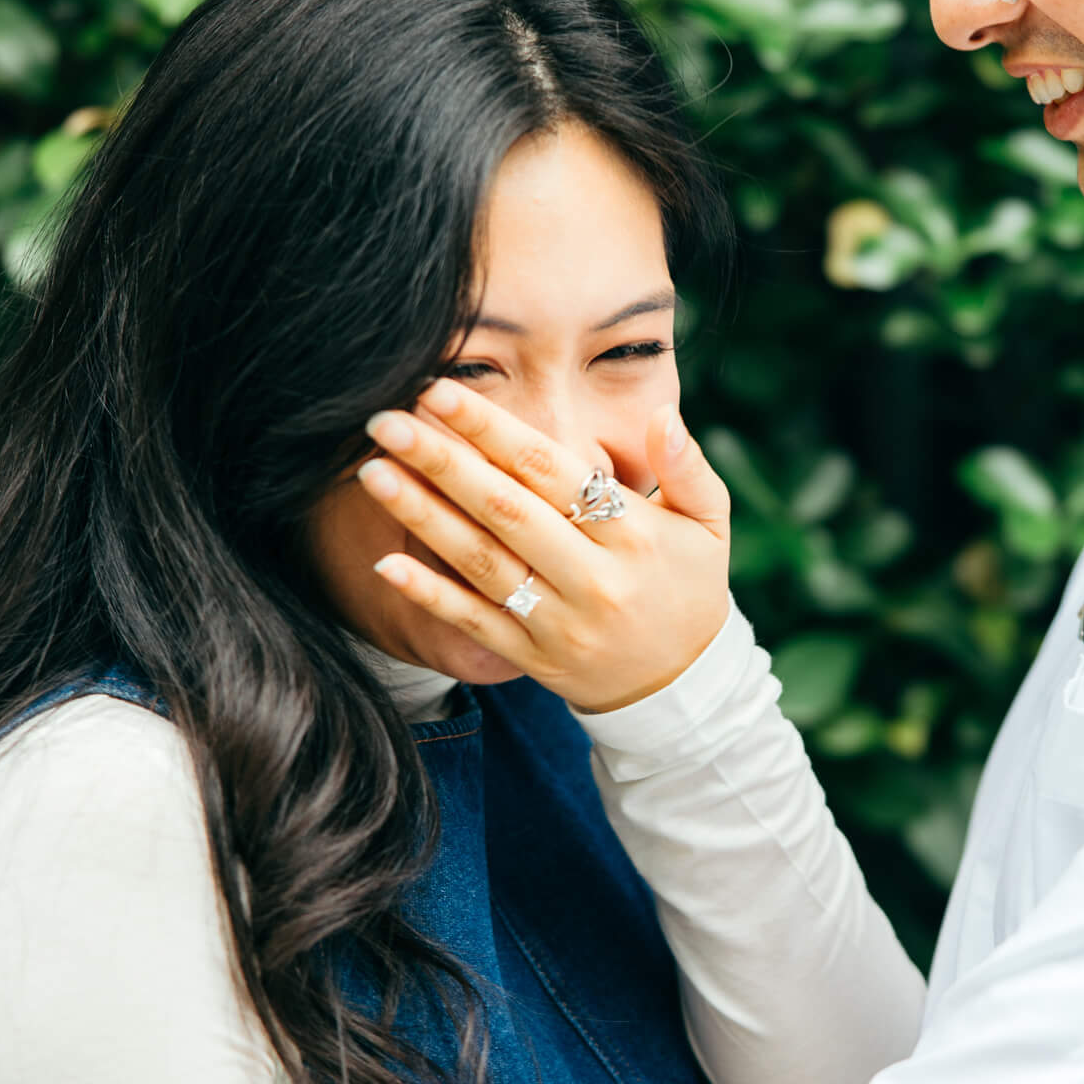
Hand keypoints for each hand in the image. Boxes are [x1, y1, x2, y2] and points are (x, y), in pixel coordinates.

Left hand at [358, 382, 731, 710]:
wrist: (682, 691)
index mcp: (634, 538)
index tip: (441, 393)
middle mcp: (593, 581)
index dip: (493, 430)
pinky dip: (428, 594)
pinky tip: (384, 562)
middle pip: (506, 511)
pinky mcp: (531, 658)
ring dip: (422, 516)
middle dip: (441, 461)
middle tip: (386, 420)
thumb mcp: (710, 525)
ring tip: (373, 472)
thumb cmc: (690, 588)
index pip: (553, 472)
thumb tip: (660, 414)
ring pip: (481, 563)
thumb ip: (686, 468)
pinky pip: (473, 623)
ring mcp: (558, 624)